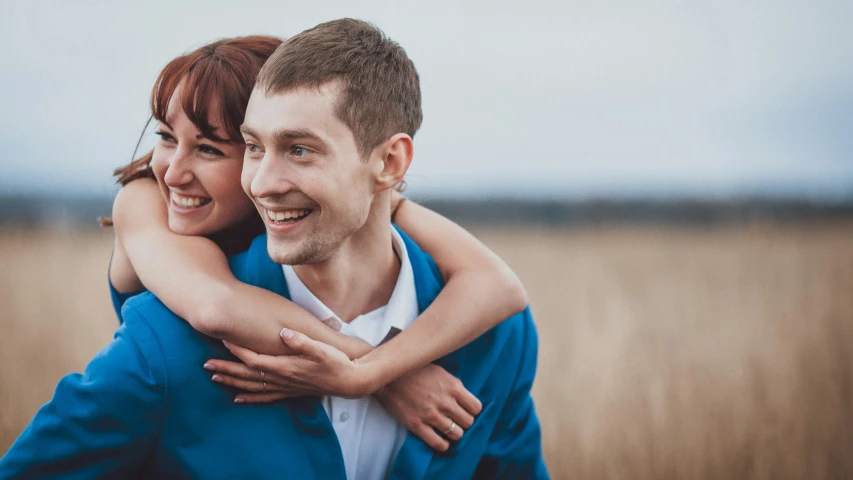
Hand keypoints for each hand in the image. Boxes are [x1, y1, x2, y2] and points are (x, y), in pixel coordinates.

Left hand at [203, 328, 375, 402]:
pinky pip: (265, 398)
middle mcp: (282, 380)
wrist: (351, 381)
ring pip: (252, 387)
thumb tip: (283, 332)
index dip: (238, 351)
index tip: (223, 340)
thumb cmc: (337, 362)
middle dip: (226, 369)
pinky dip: (250, 398)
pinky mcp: (290, 392)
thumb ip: (301, 341)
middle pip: (247, 375)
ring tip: (214, 377)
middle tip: (206, 364)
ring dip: (232, 382)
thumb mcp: (322, 349)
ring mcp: (285, 388)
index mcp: (286, 367)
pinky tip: (238, 399)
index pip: (255, 359)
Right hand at [375, 364, 482, 451]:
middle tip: (456, 420)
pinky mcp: (418, 425)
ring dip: (454, 433)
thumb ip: (454, 386)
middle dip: (464, 422)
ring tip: (448, 429)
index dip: (472, 410)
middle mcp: (445, 402)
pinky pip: (438, 443)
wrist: (389, 376)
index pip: (476, 408)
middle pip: (468, 422)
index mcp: (453, 387)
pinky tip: (440, 439)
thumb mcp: (441, 372)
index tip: (466, 410)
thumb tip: (465, 399)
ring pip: (456, 434)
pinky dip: (442, 444)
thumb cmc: (416, 371)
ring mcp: (431, 415)